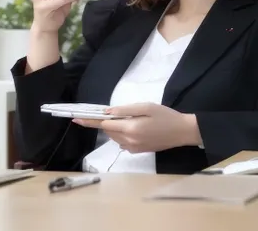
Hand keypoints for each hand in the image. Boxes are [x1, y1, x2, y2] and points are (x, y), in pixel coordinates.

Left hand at [73, 103, 201, 152]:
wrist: (181, 132)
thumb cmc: (164, 115)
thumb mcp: (145, 106)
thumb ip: (125, 110)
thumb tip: (107, 112)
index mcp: (130, 129)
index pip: (104, 125)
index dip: (89, 121)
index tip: (76, 118)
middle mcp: (128, 142)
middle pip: (108, 131)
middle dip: (106, 121)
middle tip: (116, 112)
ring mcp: (133, 149)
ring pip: (115, 137)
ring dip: (115, 127)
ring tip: (131, 118)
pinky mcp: (137, 151)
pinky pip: (122, 142)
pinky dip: (122, 133)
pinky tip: (135, 127)